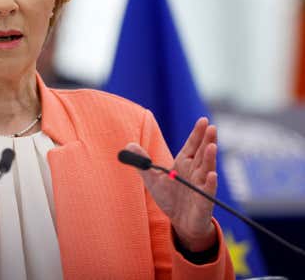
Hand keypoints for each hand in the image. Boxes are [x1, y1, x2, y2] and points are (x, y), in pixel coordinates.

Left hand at [125, 117, 217, 251]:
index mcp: (184, 163)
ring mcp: (201, 185)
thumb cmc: (169, 197)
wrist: (179, 222)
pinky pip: (208, 191)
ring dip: (210, 158)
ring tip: (212, 146)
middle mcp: (195, 171)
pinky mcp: (204, 201)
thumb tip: (129, 145)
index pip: (192, 145)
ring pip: (207, 169)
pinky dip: (210, 183)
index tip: (203, 120)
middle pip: (202, 153)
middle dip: (207, 140)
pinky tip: (212, 175)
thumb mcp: (152, 178)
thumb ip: (142, 162)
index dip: (197, 133)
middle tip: (212, 127)